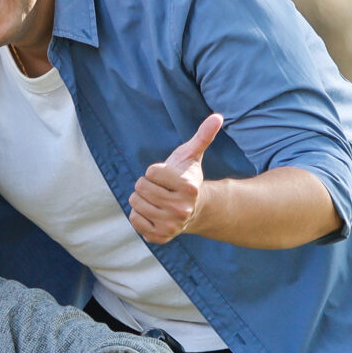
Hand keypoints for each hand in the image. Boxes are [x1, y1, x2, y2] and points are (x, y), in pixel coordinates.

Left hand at [130, 113, 221, 244]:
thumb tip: (217, 116)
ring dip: (141, 198)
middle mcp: (181, 208)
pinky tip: (153, 213)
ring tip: (157, 200)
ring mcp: (171, 225)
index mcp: (189, 187)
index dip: (156, 172)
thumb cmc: (186, 179)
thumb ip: (203, 136)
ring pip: (135, 202)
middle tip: (161, 190)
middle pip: (141, 186)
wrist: (193, 211)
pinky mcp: (159, 237)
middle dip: (147, 185)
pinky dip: (139, 214)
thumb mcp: (193, 156)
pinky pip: (134, 219)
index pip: (151, 171)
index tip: (168, 178)